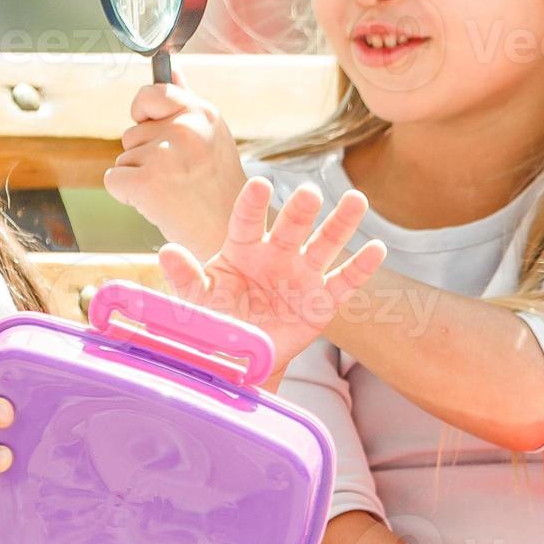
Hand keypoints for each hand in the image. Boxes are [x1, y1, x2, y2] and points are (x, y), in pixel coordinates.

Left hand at [105, 81, 246, 256]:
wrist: (225, 234)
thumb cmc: (217, 188)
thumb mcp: (212, 135)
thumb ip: (186, 101)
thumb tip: (169, 68)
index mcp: (202, 113)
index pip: (151, 92)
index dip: (143, 111)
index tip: (152, 127)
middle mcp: (184, 128)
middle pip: (133, 132)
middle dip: (145, 155)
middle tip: (177, 176)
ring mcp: (165, 154)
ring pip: (124, 158)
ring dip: (139, 176)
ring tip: (172, 190)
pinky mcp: (146, 181)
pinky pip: (113, 179)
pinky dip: (126, 194)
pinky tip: (156, 203)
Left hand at [156, 177, 386, 380]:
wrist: (240, 359)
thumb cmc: (215, 322)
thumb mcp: (196, 302)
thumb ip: (186, 277)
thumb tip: (166, 252)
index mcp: (241, 250)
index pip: (247, 220)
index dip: (253, 203)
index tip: (261, 185)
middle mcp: (275, 255)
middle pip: (292, 226)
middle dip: (301, 210)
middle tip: (310, 194)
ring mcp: (301, 275)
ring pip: (325, 244)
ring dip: (341, 223)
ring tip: (356, 200)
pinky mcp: (322, 300)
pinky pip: (344, 281)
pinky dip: (361, 266)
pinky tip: (376, 247)